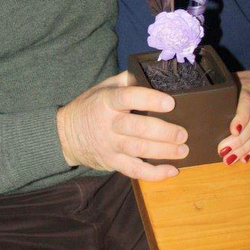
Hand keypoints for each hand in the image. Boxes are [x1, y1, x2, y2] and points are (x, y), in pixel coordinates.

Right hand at [56, 71, 187, 180]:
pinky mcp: (112, 163)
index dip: (150, 100)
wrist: (66, 135)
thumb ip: (124, 81)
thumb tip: (145, 75)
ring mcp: (110, 145)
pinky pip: (134, 171)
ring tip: (183, 150)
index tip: (170, 103)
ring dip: (164, 152)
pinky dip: (154, 174)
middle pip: (138, 128)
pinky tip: (171, 171)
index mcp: (107, 101)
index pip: (128, 98)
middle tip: (183, 133)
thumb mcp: (102, 87)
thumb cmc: (90, 106)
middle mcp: (109, 124)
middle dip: (164, 132)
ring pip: (139, 150)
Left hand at [217, 67, 249, 165]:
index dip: (241, 119)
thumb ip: (225, 88)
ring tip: (230, 159)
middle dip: (238, 140)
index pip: (247, 105)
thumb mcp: (237, 78)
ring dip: (244, 148)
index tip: (233, 131)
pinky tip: (244, 158)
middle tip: (223, 151)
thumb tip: (201, 97)